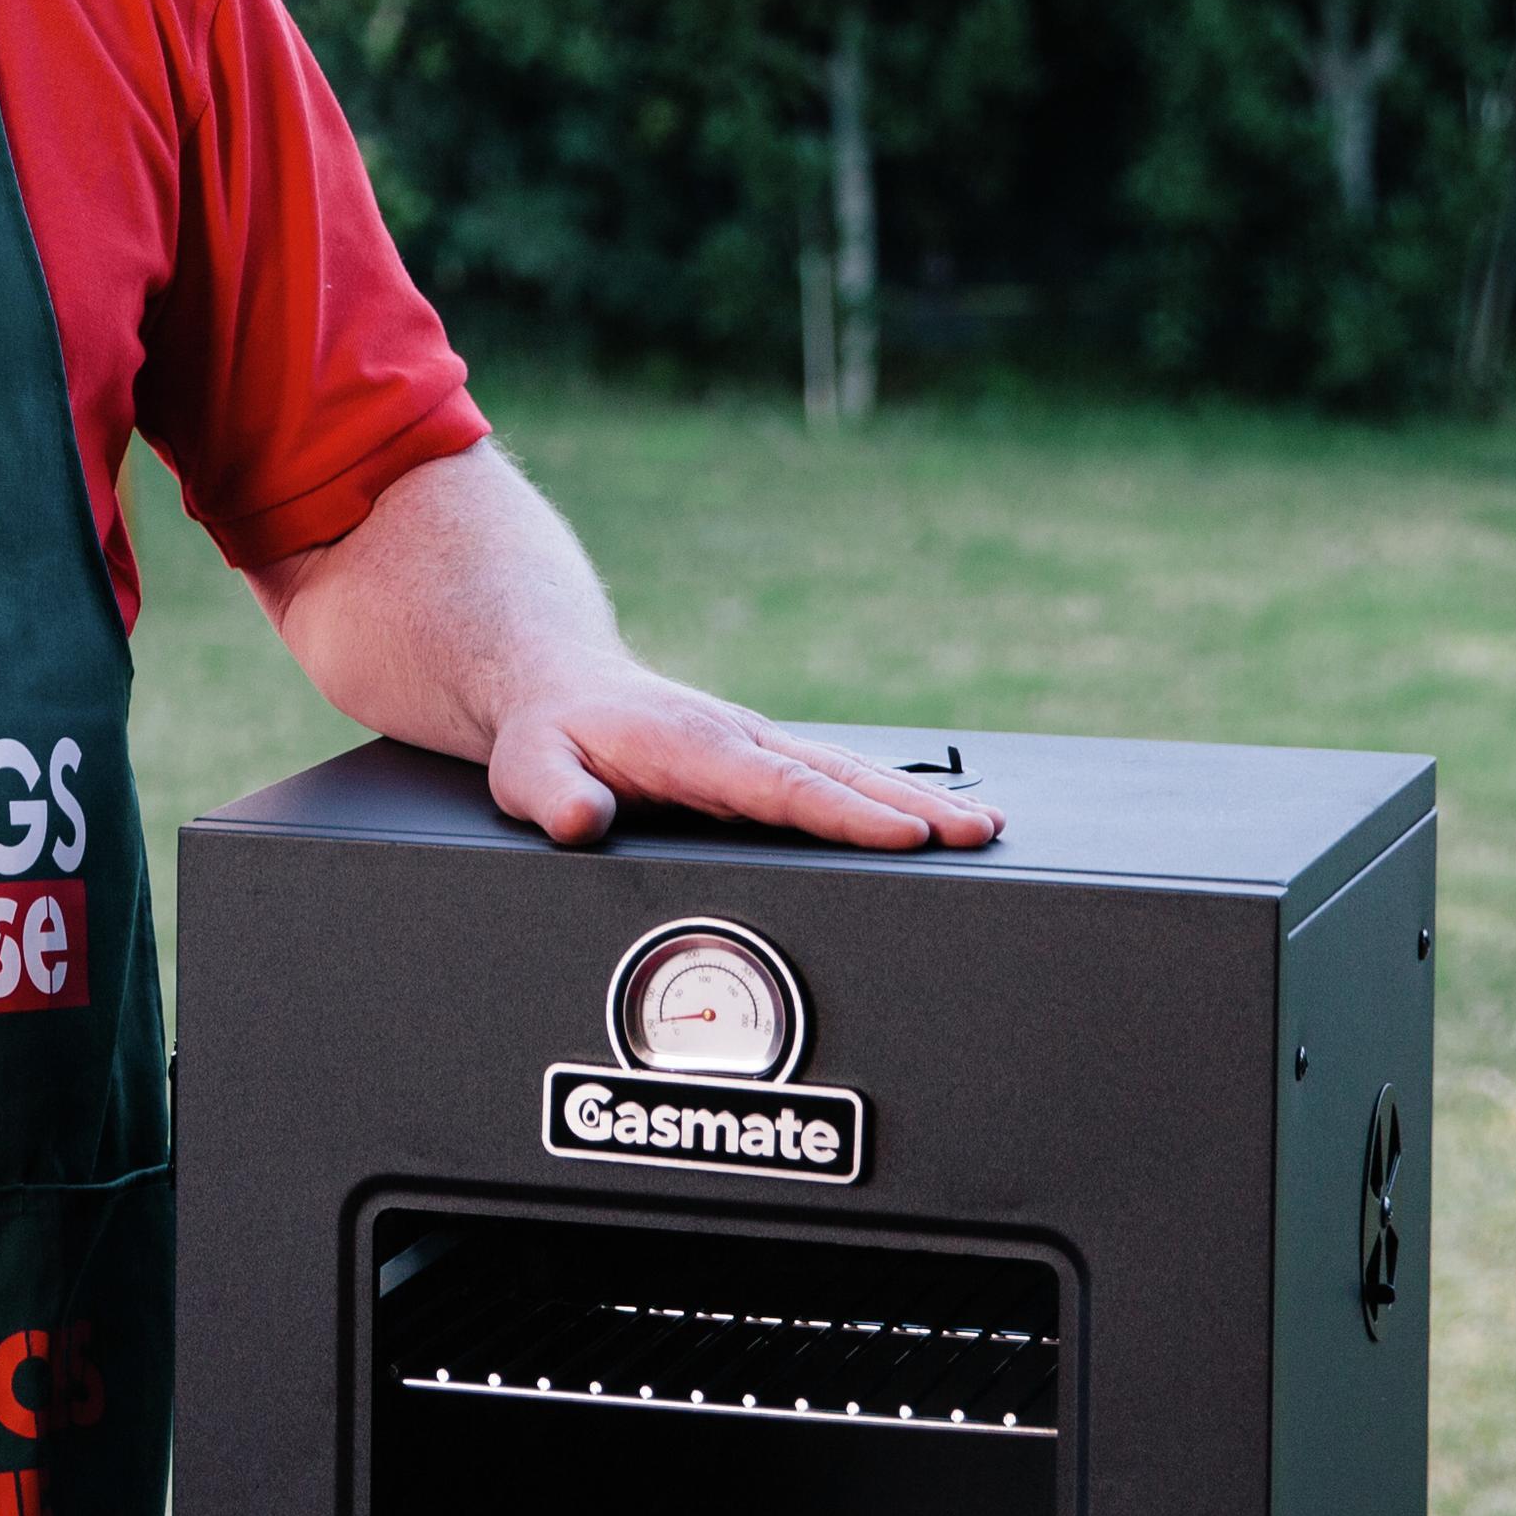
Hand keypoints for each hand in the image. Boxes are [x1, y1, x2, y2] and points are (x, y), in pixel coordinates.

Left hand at [485, 660, 1005, 851]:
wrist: (556, 682)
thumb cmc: (548, 734)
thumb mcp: (528, 770)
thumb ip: (554, 797)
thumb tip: (581, 820)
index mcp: (695, 747)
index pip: (784, 787)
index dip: (849, 815)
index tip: (909, 834)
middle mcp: (740, 740)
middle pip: (841, 778)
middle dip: (916, 806)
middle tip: (985, 832)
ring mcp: (758, 746)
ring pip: (851, 773)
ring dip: (920, 799)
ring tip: (988, 827)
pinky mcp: (764, 758)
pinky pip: (837, 776)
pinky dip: (891, 795)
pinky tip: (933, 817)